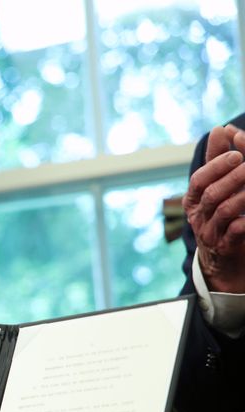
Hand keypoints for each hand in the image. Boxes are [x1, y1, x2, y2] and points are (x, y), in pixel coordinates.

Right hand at [185, 123, 244, 292]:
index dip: (216, 166)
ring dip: (242, 195)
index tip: (237, 154)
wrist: (223, 261)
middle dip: (232, 177)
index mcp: (193, 200)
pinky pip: (235, 233)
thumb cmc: (221, 216)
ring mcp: (211, 234)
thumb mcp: (217, 187)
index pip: (199, 180)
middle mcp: (198, 217)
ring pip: (224, 211)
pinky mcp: (226, 248)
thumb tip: (222, 128)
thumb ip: (218, 159)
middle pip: (211, 194)